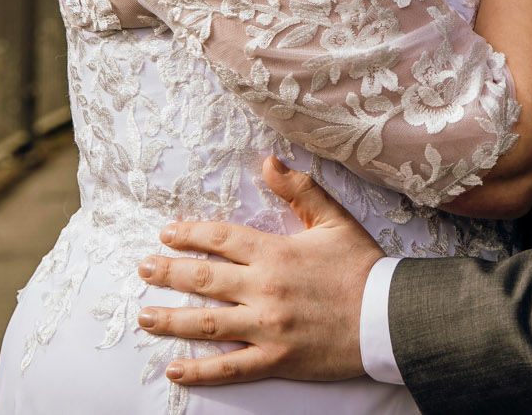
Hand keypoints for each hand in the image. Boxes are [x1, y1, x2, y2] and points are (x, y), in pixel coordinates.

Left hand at [136, 157, 381, 384]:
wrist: (389, 316)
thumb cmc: (362, 267)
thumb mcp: (333, 219)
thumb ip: (299, 190)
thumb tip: (269, 160)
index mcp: (275, 253)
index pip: (220, 239)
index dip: (189, 235)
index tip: (167, 234)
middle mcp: (264, 290)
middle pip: (203, 280)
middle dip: (167, 273)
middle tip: (142, 270)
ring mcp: (267, 328)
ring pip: (207, 324)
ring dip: (171, 320)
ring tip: (145, 317)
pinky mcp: (277, 359)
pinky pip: (231, 367)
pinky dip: (200, 370)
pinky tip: (174, 369)